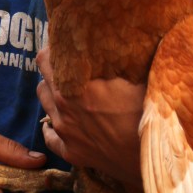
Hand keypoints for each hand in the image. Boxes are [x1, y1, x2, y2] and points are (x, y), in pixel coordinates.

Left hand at [36, 48, 145, 189]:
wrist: (150, 155)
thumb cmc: (146, 111)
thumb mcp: (133, 75)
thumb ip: (116, 59)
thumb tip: (115, 36)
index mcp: (74, 85)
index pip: (45, 59)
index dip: (53, 49)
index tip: (63, 45)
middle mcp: (63, 108)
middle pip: (43, 81)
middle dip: (53, 72)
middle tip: (69, 68)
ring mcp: (64, 132)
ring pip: (44, 104)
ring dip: (52, 95)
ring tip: (67, 91)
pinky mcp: (71, 153)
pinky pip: (48, 136)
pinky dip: (51, 126)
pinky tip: (57, 121)